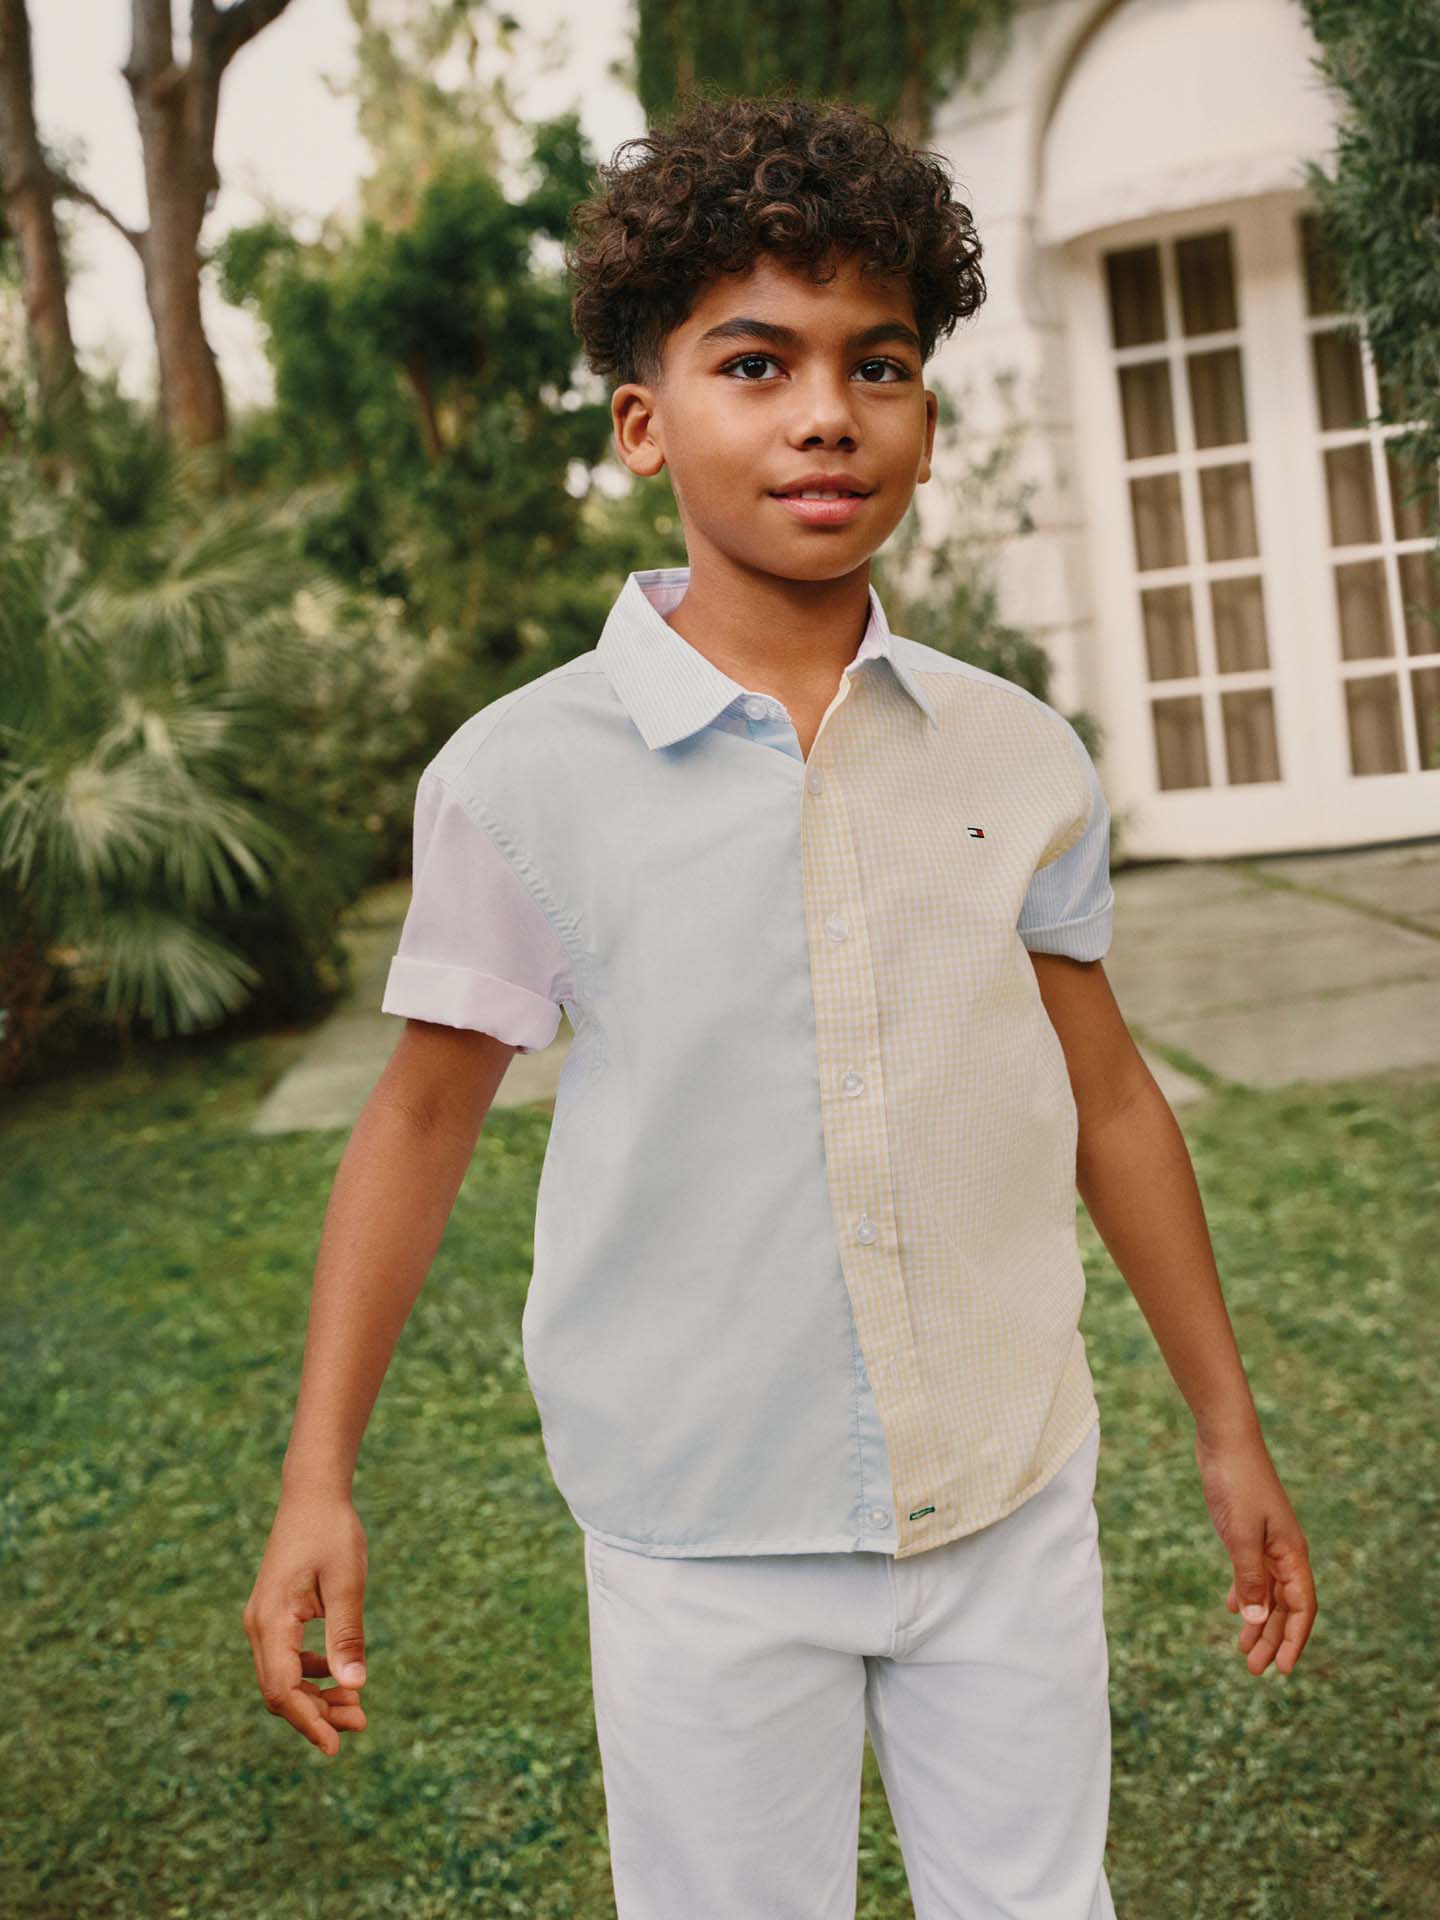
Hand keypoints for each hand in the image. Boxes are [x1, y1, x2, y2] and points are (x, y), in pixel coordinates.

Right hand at [242, 1489, 370, 1755]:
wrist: (312, 1495)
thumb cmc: (332, 1532)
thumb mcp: (347, 1582)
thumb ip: (347, 1635)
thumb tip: (355, 1688)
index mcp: (271, 1621)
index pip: (283, 1689)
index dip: (309, 1722)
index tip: (337, 1746)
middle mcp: (258, 1627)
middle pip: (281, 1690)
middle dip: (318, 1714)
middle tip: (362, 1722)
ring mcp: (263, 1622)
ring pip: (284, 1678)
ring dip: (317, 1696)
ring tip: (357, 1708)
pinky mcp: (274, 1617)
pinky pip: (287, 1660)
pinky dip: (312, 1674)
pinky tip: (339, 1676)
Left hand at [1193, 1426, 1316, 1675]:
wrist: (1223, 1439)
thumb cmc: (1236, 1483)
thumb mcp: (1240, 1535)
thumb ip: (1250, 1576)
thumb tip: (1259, 1619)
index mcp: (1291, 1553)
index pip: (1302, 1607)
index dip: (1295, 1640)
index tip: (1282, 1669)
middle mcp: (1283, 1551)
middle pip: (1284, 1606)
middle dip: (1271, 1639)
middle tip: (1253, 1670)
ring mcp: (1265, 1541)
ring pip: (1267, 1592)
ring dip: (1258, 1621)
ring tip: (1243, 1649)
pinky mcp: (1246, 1531)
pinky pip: (1251, 1572)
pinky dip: (1245, 1592)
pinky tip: (1234, 1608)